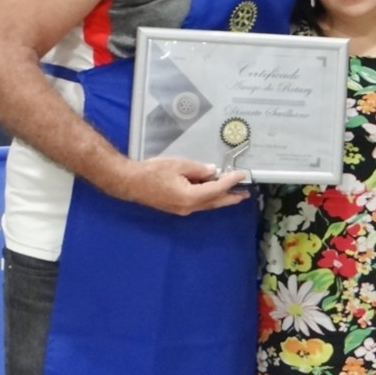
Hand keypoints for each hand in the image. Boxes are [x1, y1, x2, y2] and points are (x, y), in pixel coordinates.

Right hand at [107, 157, 249, 215]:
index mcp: (190, 197)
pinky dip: (208, 197)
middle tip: (245, 194)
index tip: (241, 175)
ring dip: (220, 198)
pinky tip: (212, 191)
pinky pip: (197, 203)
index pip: (216, 189)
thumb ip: (199, 169)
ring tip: (234, 193)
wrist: (129, 182)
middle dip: (231, 197)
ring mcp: (181, 209)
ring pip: (206, 204)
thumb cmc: (152, 172)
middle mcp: (188, 207)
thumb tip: (213, 172)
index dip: (230, 181)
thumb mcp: (179, 165)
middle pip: (214, 202)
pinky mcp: (176, 207)